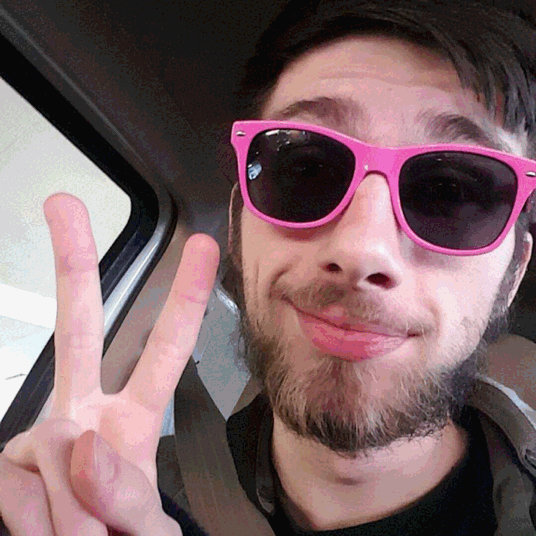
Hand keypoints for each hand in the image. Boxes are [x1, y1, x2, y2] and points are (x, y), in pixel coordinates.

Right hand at [0, 193, 218, 533]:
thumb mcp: (145, 526)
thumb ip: (127, 491)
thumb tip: (84, 444)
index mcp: (132, 417)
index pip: (166, 350)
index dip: (186, 299)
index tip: (201, 247)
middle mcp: (82, 413)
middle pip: (80, 328)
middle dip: (75, 264)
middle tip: (63, 204)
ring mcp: (40, 437)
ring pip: (60, 449)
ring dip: (76, 515)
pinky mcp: (3, 467)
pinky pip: (21, 491)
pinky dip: (38, 527)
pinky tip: (43, 529)